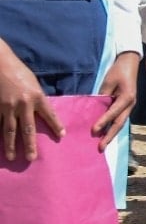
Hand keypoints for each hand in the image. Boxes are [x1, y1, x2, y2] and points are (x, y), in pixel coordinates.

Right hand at [0, 40, 63, 161]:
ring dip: (11, 145)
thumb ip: (37, 98)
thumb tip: (42, 111)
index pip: (49, 114)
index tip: (61, 136)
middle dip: (30, 144)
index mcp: (37, 96)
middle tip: (32, 158)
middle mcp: (23, 104)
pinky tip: (0, 144)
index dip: (55, 125)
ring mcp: (7, 107)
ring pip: (10, 131)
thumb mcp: (34, 83)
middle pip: (27, 129)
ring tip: (13, 157)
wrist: (1, 65)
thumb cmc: (19, 72)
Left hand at [94, 52, 139, 150]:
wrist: (129, 62)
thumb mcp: (108, 81)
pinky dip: (112, 126)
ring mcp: (130, 105)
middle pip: (119, 123)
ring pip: (120, 123)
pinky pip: (119, 118)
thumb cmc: (118, 70)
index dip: (103, 122)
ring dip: (111, 134)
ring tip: (102, 144)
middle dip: (110, 136)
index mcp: (127, 97)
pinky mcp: (126, 105)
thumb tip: (94, 108)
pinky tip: (106, 133)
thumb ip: (102, 96)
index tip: (93, 131)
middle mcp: (130, 104)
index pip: (113, 113)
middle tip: (100, 148)